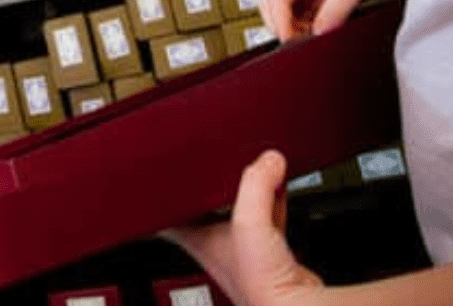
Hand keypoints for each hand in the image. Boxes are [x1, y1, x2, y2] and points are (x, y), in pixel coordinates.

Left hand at [161, 151, 324, 305]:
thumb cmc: (258, 281)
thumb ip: (256, 186)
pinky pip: (266, 216)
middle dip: (208, 183)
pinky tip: (278, 185)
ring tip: (250, 166)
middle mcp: (215, 243)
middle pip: (203, 205)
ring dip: (243, 190)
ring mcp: (242, 246)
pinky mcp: (269, 249)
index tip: (159, 174)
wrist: (293, 305)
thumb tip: (268, 160)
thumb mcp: (250, 221)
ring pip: (237, 209)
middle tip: (210, 160)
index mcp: (196, 238)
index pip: (166, 214)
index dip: (161, 194)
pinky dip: (271, 199)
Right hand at [261, 0, 409, 41]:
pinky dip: (312, 29)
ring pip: (292, 15)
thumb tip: (318, 33)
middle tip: (298, 43)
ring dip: (298, 29)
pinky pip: (310, 18)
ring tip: (313, 40)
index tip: (291, 41)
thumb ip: (335, 10)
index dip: (280, 22)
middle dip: (284, 26)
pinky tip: (322, 35)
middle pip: (278, 8)